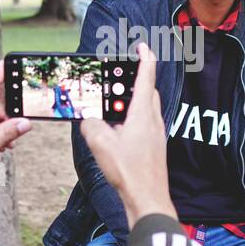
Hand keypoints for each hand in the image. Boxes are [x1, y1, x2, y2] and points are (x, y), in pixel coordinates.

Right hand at [78, 43, 175, 225]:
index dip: (145, 58)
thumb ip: (91, 125)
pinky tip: (118, 133)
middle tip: (120, 78)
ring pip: (146, 109)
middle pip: (147, 92)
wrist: (148, 199)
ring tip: (113, 107)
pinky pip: (144, 125)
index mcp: (143, 113)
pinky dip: (133, 120)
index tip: (142, 46)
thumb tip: (88, 120)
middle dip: (135, 81)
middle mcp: (153, 121)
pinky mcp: (154, 148)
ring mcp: (156, 135)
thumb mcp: (101, 144)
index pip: (147, 76)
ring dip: (132, 102)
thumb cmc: (130, 172)